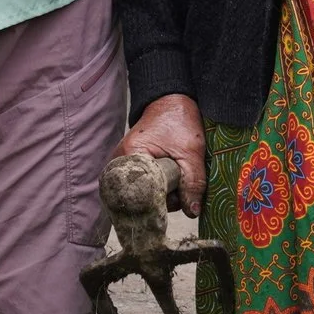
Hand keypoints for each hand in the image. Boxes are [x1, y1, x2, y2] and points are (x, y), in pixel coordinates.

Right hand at [114, 94, 205, 217]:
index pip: (142, 196)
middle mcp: (120, 165)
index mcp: (129, 157)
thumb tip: (192, 212)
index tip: (179, 198)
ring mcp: (125, 167)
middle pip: (143, 197)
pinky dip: (162, 185)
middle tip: (182, 181)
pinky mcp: (133, 168)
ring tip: (177, 173)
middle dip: (166, 197)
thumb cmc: (178, 119)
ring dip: (166, 191)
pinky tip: (172, 176)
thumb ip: (193, 182)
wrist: (172, 101)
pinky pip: (147, 186)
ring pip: (147, 193)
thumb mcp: (191, 151)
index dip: (162, 202)